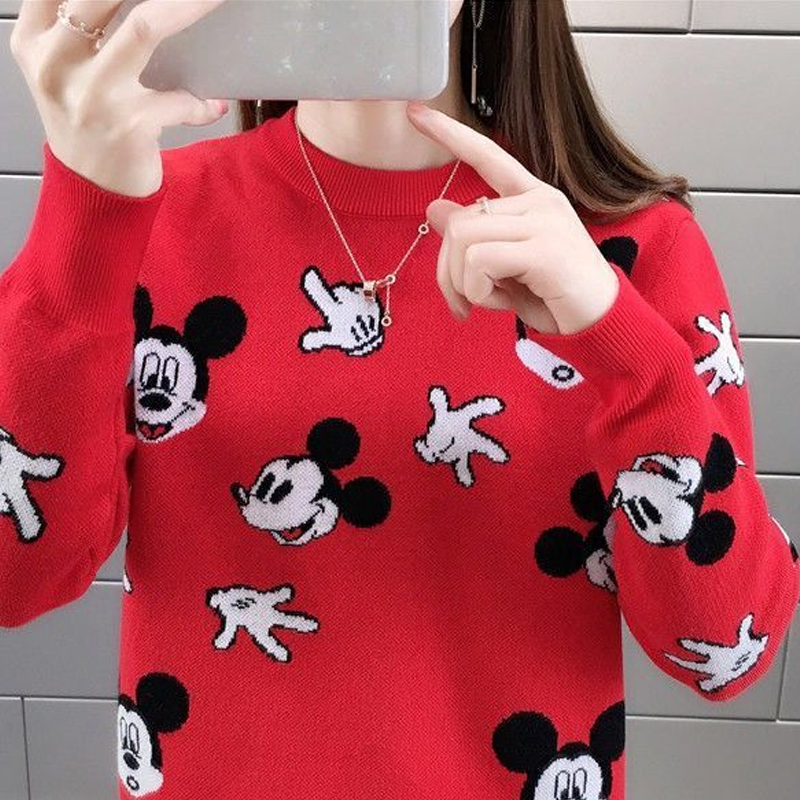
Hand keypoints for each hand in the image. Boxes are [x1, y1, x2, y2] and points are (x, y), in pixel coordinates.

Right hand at [10, 0, 230, 196]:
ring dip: (190, 5)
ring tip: (220, 0)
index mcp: (35, 34)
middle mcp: (53, 58)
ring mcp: (88, 93)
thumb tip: (153, 5)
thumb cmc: (86, 119)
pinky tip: (212, 106)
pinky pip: (177, 98)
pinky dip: (200, 102)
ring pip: (144, 26)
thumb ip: (84, 22)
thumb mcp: (66, 65)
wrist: (92, 189)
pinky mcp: (124, 125)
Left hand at [406, 101, 619, 334]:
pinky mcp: (545, 248)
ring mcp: (545, 221)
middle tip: (460, 303)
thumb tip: (435, 207)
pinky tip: (498, 303)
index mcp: (532, 199)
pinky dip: (477, 291)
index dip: (451, 134)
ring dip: (462, 284)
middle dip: (447, 271)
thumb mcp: (504, 266)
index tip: (415, 112)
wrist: (599, 324)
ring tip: (484, 303)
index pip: (488, 156)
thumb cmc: (554, 296)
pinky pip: (479, 261)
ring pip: (464, 238)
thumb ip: (474, 237)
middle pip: (459, 221)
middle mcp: (540, 201)